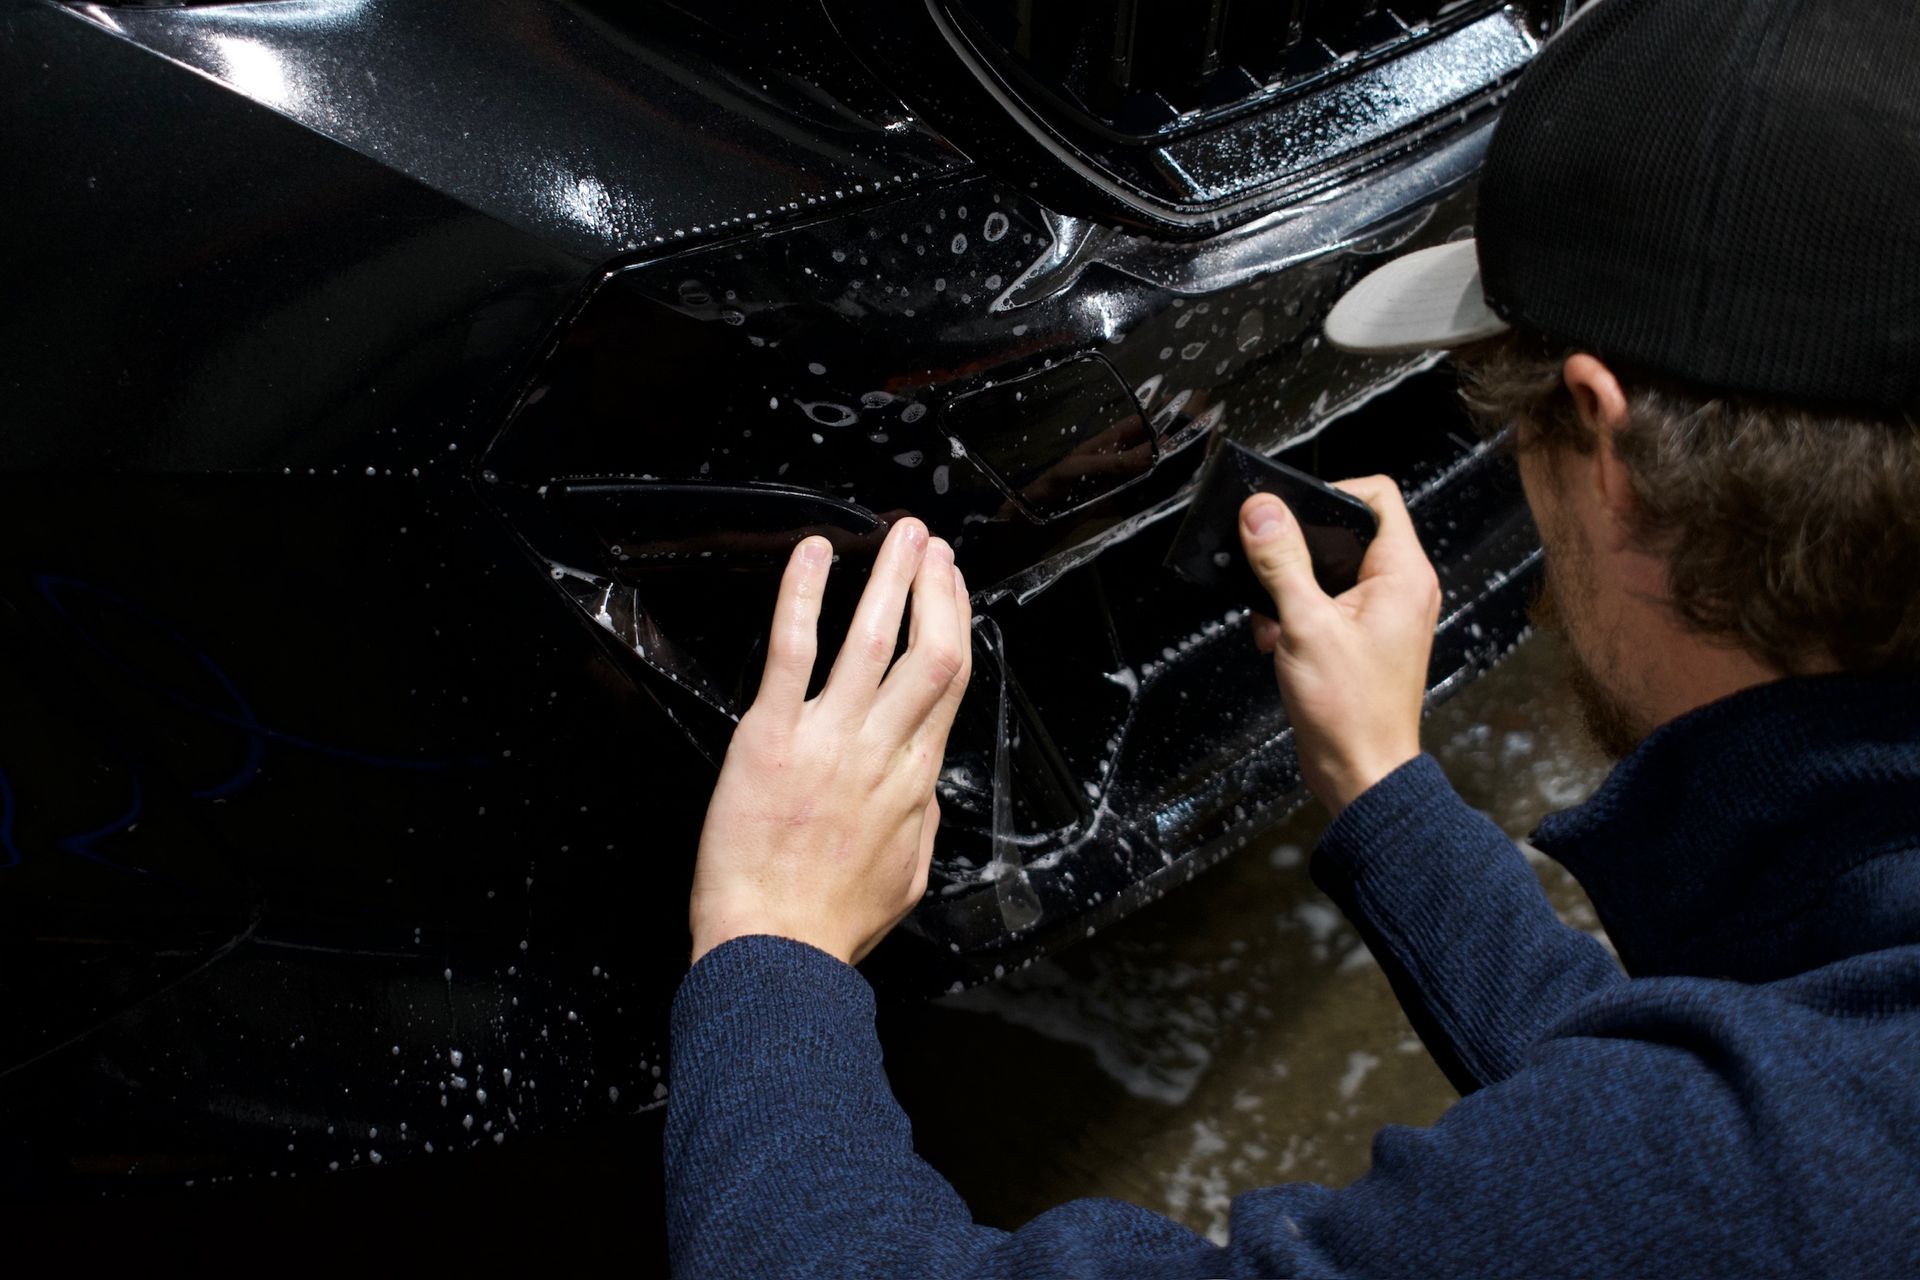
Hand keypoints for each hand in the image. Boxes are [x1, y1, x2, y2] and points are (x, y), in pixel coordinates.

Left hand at [689, 518, 972, 965]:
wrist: (774, 953)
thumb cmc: (830, 925)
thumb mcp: (906, 878)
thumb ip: (920, 823)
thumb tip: (925, 790)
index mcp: (914, 781)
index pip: (949, 684)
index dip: (954, 624)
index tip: (950, 589)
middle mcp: (881, 751)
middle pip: (929, 652)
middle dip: (935, 588)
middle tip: (930, 544)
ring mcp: (829, 740)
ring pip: (873, 641)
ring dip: (891, 578)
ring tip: (898, 534)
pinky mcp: (771, 738)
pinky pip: (793, 653)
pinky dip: (804, 597)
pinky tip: (813, 555)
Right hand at [1240, 476, 1439, 814]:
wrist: (1360, 773)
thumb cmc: (1351, 712)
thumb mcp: (1305, 625)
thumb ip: (1281, 562)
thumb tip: (1262, 511)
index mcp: (1403, 574)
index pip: (1376, 496)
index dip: (1328, 495)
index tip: (1288, 515)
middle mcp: (1400, 589)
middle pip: (1342, 533)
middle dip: (1296, 554)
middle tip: (1271, 573)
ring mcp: (1381, 614)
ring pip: (1325, 571)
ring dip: (1289, 590)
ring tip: (1275, 620)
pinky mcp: (1360, 638)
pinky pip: (1322, 604)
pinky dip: (1294, 616)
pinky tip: (1279, 643)